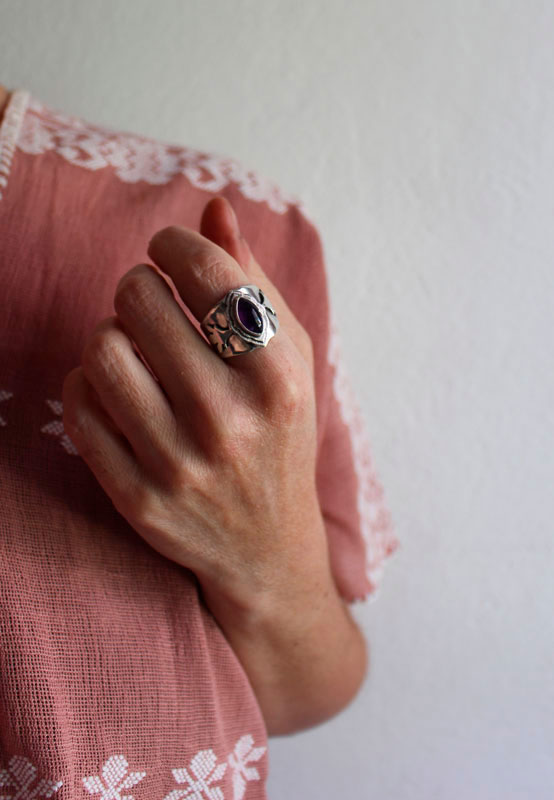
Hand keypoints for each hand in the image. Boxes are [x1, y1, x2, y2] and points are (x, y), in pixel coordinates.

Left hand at [62, 197, 330, 618]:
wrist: (267, 545)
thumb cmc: (280, 435)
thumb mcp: (290, 359)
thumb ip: (254, 281)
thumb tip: (214, 207)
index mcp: (281, 379)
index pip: (207, 273)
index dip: (174, 243)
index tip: (166, 248)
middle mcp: (231, 422)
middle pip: (140, 301)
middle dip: (138, 285)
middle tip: (150, 300)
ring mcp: (181, 464)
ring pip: (101, 349)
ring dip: (110, 332)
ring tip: (133, 344)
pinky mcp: (139, 498)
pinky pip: (79, 407)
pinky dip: (86, 382)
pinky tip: (115, 388)